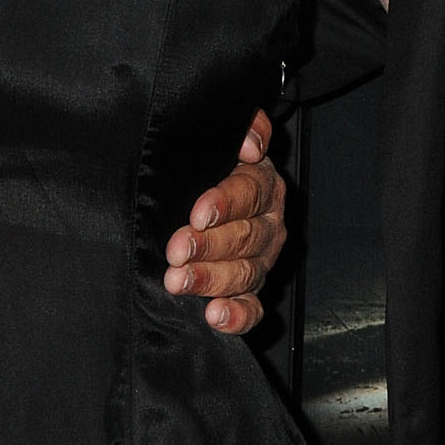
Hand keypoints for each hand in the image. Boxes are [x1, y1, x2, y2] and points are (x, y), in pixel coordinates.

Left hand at [164, 112, 285, 333]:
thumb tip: (251, 145)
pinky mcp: (250, 291)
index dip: (224, 203)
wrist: (203, 202)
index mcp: (262, 185)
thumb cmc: (208, 168)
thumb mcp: (220, 140)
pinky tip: (214, 316)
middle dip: (209, 246)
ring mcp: (261, 260)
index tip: (198, 213)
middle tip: (177, 251)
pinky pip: (253, 309)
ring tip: (179, 282)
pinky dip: (237, 316)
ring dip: (212, 280)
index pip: (249, 193)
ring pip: (246, 273)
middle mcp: (267, 224)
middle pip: (245, 237)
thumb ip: (245, 128)